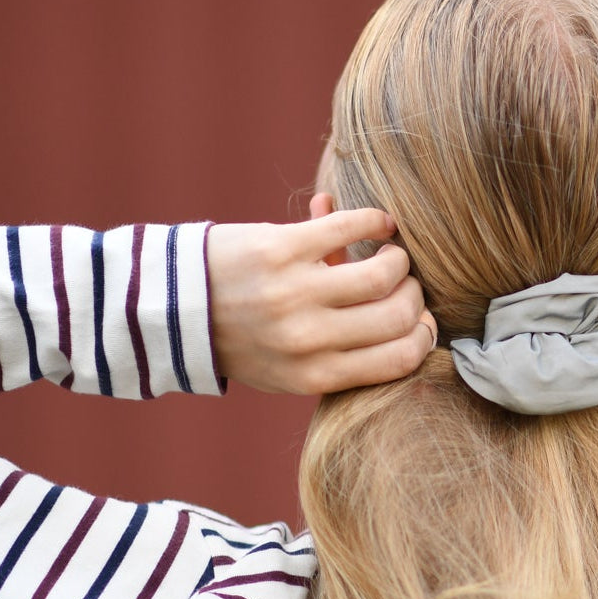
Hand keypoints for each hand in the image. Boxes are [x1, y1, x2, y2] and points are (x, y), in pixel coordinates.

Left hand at [206, 195, 437, 394]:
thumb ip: (349, 357)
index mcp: (314, 376)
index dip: (424, 336)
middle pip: (398, 316)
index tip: (420, 320)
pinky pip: (350, 228)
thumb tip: (416, 330)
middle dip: (414, 296)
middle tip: (404, 284)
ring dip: (397, 260)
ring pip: (382, 274)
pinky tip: (381, 224)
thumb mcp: (289, 369)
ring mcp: (295, 292)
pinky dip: (376, 222)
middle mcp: (307, 339)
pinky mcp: (282, 248)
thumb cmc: (241, 342)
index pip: (400, 359)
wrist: (173, 308)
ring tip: (390, 255)